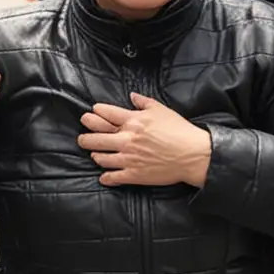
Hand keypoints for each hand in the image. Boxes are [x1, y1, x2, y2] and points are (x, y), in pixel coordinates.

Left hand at [78, 94, 212, 187]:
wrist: (192, 154)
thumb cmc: (179, 131)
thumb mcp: (161, 110)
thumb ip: (144, 102)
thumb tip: (132, 96)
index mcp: (133, 121)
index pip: (106, 114)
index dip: (96, 113)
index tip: (92, 113)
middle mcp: (127, 139)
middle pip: (97, 137)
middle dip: (85, 136)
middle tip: (81, 137)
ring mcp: (128, 158)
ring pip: (101, 157)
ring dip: (95, 155)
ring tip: (94, 154)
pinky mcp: (134, 174)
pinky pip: (113, 177)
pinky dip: (106, 177)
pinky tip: (103, 176)